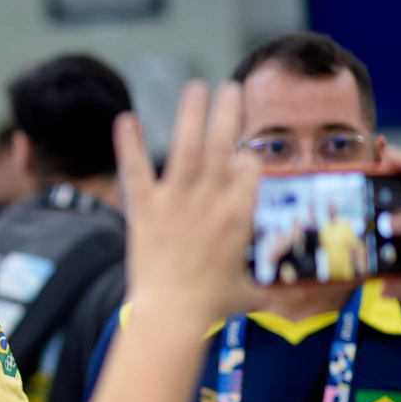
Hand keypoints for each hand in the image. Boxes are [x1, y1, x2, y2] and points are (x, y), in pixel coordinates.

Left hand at [116, 80, 260, 323]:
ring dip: (191, 115)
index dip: (247, 157)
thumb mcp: (246, 294)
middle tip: (232, 88)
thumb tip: (274, 299)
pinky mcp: (144, 210)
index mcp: (240, 215)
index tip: (243, 150)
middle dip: (228, 114)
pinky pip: (136, 171)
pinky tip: (126, 119)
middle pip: (223, 146)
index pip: (249, 169)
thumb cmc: (210, 307)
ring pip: (186, 148)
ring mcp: (176, 202)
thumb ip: (260, 287)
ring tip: (196, 86)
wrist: (171, 314)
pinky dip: (130, 145)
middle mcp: (210, 200)